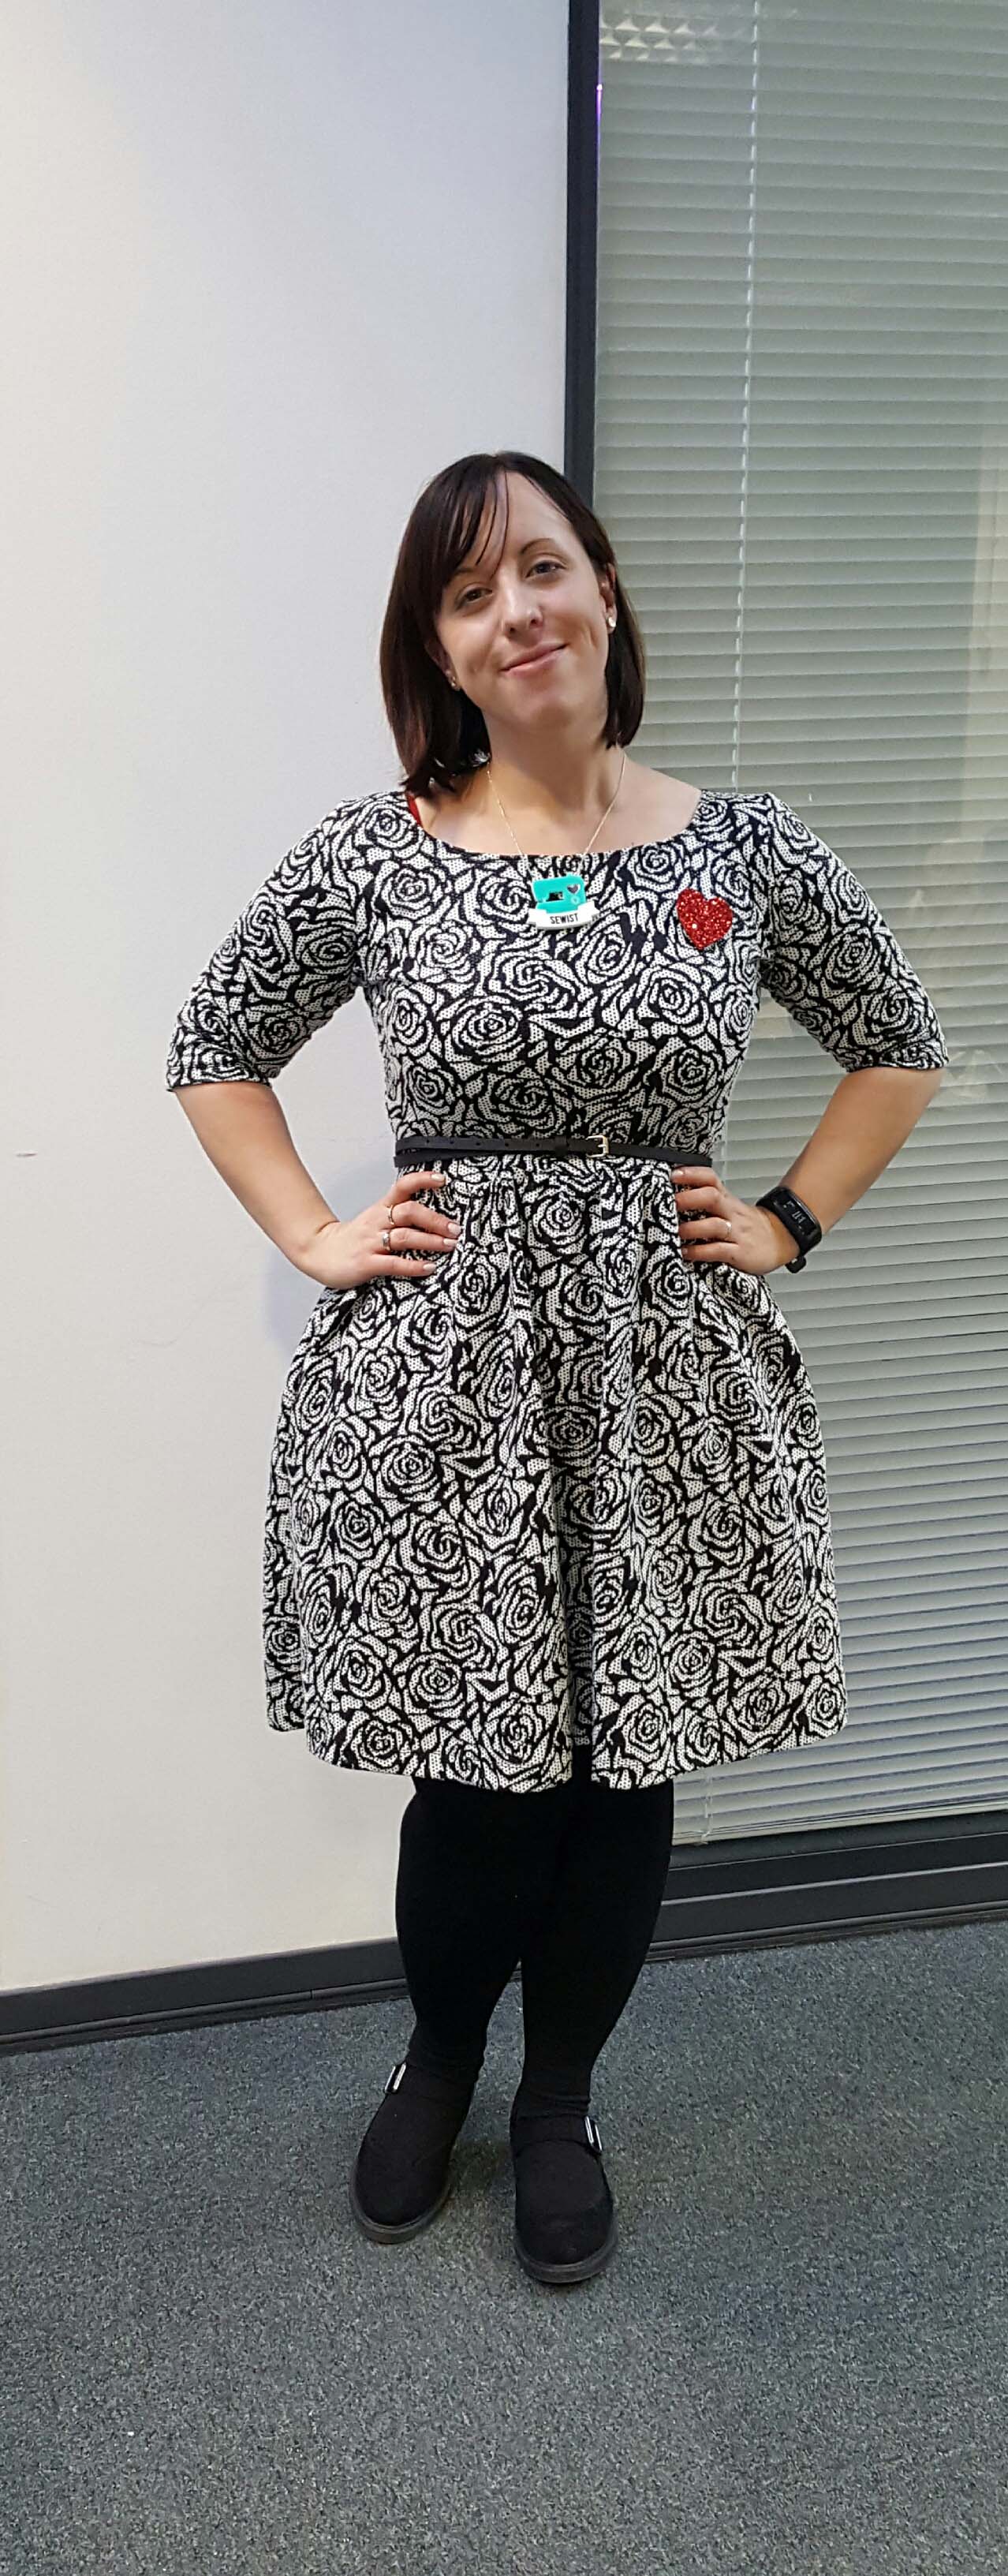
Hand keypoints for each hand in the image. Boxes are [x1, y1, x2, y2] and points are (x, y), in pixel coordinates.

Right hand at [298, 1168, 460, 1288]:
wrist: (320, 1253)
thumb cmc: (352, 1239)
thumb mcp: (373, 1219)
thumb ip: (397, 1216)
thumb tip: (432, 1218)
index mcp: (380, 1209)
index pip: (402, 1187)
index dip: (421, 1180)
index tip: (441, 1180)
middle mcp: (377, 1222)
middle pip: (409, 1212)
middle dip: (435, 1219)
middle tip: (454, 1228)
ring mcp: (371, 1242)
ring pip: (405, 1237)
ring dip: (431, 1241)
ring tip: (449, 1245)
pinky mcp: (367, 1263)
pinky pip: (394, 1264)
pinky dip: (414, 1266)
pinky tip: (429, 1267)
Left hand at [672, 1164, 796, 1274]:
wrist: (782, 1239)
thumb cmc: (749, 1225)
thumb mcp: (731, 1207)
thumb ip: (707, 1200)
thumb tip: (675, 1195)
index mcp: (727, 1199)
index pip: (710, 1179)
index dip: (692, 1174)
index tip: (672, 1175)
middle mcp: (731, 1213)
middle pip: (712, 1197)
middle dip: (689, 1198)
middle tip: (671, 1203)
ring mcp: (737, 1233)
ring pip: (714, 1226)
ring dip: (691, 1228)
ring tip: (674, 1231)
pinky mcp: (740, 1254)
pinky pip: (718, 1251)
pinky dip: (699, 1252)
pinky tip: (686, 1252)